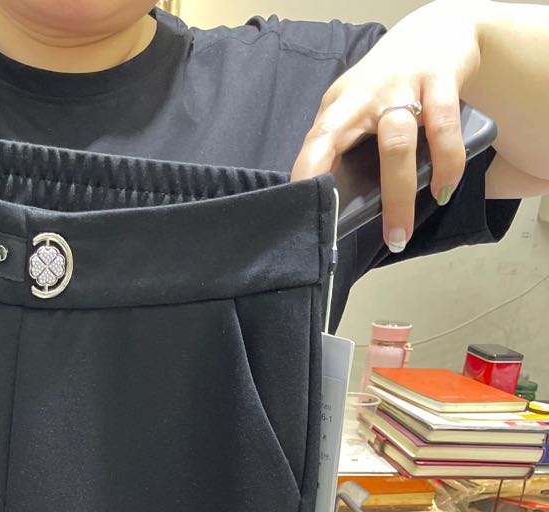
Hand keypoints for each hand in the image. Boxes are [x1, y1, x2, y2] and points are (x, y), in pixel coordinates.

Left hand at [291, 0, 484, 251]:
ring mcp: (402, 85)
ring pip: (396, 144)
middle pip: (346, 145)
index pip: (314, 143)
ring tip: (402, 234)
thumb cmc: (390, 85)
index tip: (304, 214)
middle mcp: (364, 95)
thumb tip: (339, 202)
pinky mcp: (440, 78)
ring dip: (399, 194)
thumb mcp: (359, 108)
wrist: (438, 30)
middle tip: (355, 241)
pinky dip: (447, 163)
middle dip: (337, 196)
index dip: (306, 176)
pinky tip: (445, 188)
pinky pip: (443, 127)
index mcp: (339, 107)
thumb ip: (349, 144)